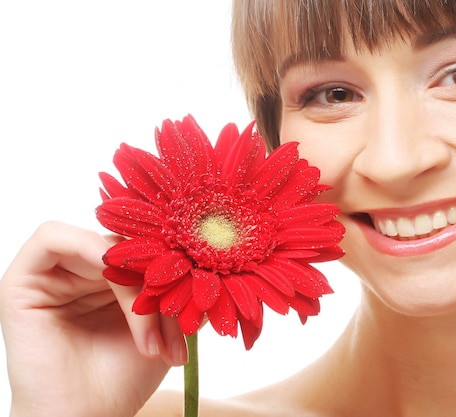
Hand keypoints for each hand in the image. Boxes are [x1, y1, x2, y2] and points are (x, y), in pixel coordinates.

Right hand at [0, 221, 185, 416]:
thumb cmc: (124, 376)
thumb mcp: (168, 325)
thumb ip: (185, 288)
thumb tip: (211, 260)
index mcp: (111, 277)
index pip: (146, 243)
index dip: (175, 264)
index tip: (198, 304)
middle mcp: (80, 270)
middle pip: (128, 244)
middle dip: (160, 285)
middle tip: (178, 331)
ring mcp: (50, 273)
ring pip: (103, 245)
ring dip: (133, 284)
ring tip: (150, 338)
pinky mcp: (21, 279)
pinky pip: (53, 237)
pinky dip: (92, 250)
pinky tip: (116, 282)